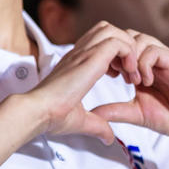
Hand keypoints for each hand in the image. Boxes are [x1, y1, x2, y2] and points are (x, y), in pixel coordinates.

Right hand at [20, 22, 140, 143]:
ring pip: (114, 31)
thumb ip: (98, 126)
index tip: (120, 77)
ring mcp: (84, 53)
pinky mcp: (90, 58)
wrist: (38, 112)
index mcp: (76, 63)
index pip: (99, 42)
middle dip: (124, 47)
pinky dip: (129, 53)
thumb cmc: (51, 115)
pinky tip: (128, 73)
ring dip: (128, 49)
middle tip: (127, 72)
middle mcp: (80, 54)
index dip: (116, 56)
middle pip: (108, 29)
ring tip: (130, 72)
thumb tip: (108, 138)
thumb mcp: (81, 120)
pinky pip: (119, 42)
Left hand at [88, 29, 168, 143]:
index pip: (122, 44)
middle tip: (117, 75)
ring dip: (131, 59)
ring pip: (141, 39)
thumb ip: (115, 110)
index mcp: (142, 65)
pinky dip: (145, 65)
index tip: (108, 74)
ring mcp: (166, 58)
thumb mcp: (135, 112)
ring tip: (132, 81)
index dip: (111, 54)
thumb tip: (92, 112)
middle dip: (119, 53)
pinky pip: (156, 51)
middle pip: (129, 35)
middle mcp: (154, 58)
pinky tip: (145, 82)